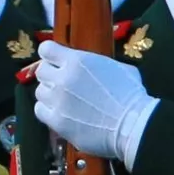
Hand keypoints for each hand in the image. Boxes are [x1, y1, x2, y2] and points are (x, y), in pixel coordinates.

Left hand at [35, 41, 158, 165]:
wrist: (133, 125)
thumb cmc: (131, 95)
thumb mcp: (118, 67)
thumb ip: (96, 64)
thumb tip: (90, 65)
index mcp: (77, 61)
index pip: (46, 49)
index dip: (51, 54)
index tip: (56, 60)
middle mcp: (63, 78)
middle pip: (42, 71)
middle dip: (51, 75)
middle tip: (63, 83)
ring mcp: (58, 101)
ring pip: (40, 91)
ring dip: (50, 94)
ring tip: (64, 100)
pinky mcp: (57, 121)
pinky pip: (40, 110)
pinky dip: (48, 110)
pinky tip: (60, 112)